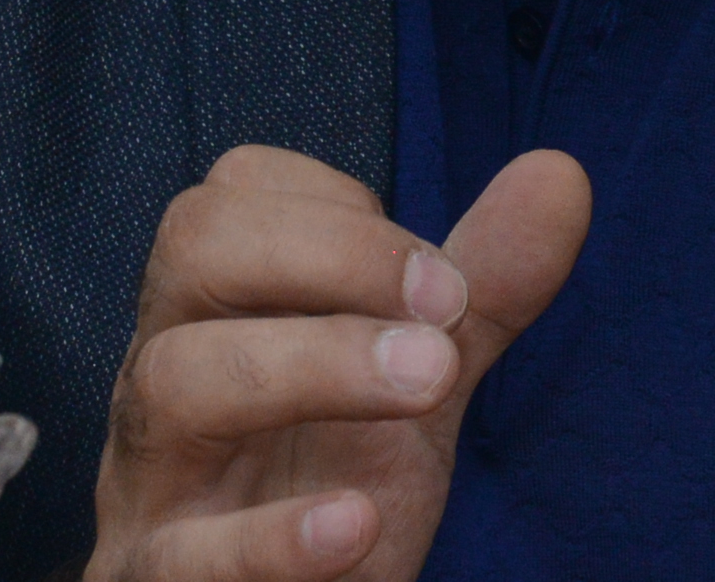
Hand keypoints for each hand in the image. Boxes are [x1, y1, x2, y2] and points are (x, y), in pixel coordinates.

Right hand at [89, 143, 589, 581]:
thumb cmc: (327, 478)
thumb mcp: (418, 377)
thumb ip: (485, 285)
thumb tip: (561, 174)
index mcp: (212, 309)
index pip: (233, 193)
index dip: (341, 210)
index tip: (433, 273)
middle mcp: (163, 372)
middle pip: (194, 251)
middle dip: (335, 257)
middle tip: (448, 311)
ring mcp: (153, 478)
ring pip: (175, 383)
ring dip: (317, 365)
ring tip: (431, 381)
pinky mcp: (162, 578)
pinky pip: (184, 554)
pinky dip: (273, 537)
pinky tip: (357, 522)